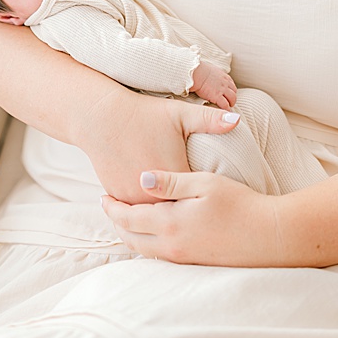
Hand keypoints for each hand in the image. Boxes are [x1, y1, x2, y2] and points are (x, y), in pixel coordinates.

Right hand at [78, 91, 241, 204]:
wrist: (99, 117)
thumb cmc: (142, 114)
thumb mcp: (179, 113)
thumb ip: (210, 120)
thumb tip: (238, 119)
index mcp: (175, 176)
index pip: (200, 200)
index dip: (209, 202)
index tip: (219, 206)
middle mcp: (153, 192)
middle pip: (179, 212)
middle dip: (190, 215)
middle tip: (205, 220)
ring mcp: (133, 196)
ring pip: (155, 216)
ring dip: (167, 218)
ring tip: (183, 224)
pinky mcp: (118, 195)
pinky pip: (136, 210)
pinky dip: (146, 210)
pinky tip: (157, 214)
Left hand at [102, 169, 288, 265]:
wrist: (274, 236)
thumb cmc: (241, 204)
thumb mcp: (205, 183)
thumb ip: (170, 181)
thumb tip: (140, 178)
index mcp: (169, 223)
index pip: (127, 218)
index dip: (111, 207)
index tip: (103, 197)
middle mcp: (172, 245)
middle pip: (130, 238)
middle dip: (116, 223)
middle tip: (109, 208)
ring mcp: (184, 258)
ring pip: (144, 250)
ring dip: (132, 236)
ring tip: (127, 221)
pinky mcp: (197, 264)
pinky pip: (161, 257)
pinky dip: (149, 245)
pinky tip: (153, 235)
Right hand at [189, 60, 238, 109]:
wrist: (195, 72)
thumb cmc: (198, 70)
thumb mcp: (209, 70)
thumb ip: (212, 74)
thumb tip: (207, 75)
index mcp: (223, 76)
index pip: (231, 85)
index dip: (230, 90)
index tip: (228, 94)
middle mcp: (225, 83)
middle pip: (234, 92)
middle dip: (232, 98)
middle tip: (230, 102)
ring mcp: (222, 90)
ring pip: (232, 99)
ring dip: (230, 103)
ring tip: (228, 107)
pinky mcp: (217, 96)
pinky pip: (225, 104)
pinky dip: (226, 108)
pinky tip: (224, 110)